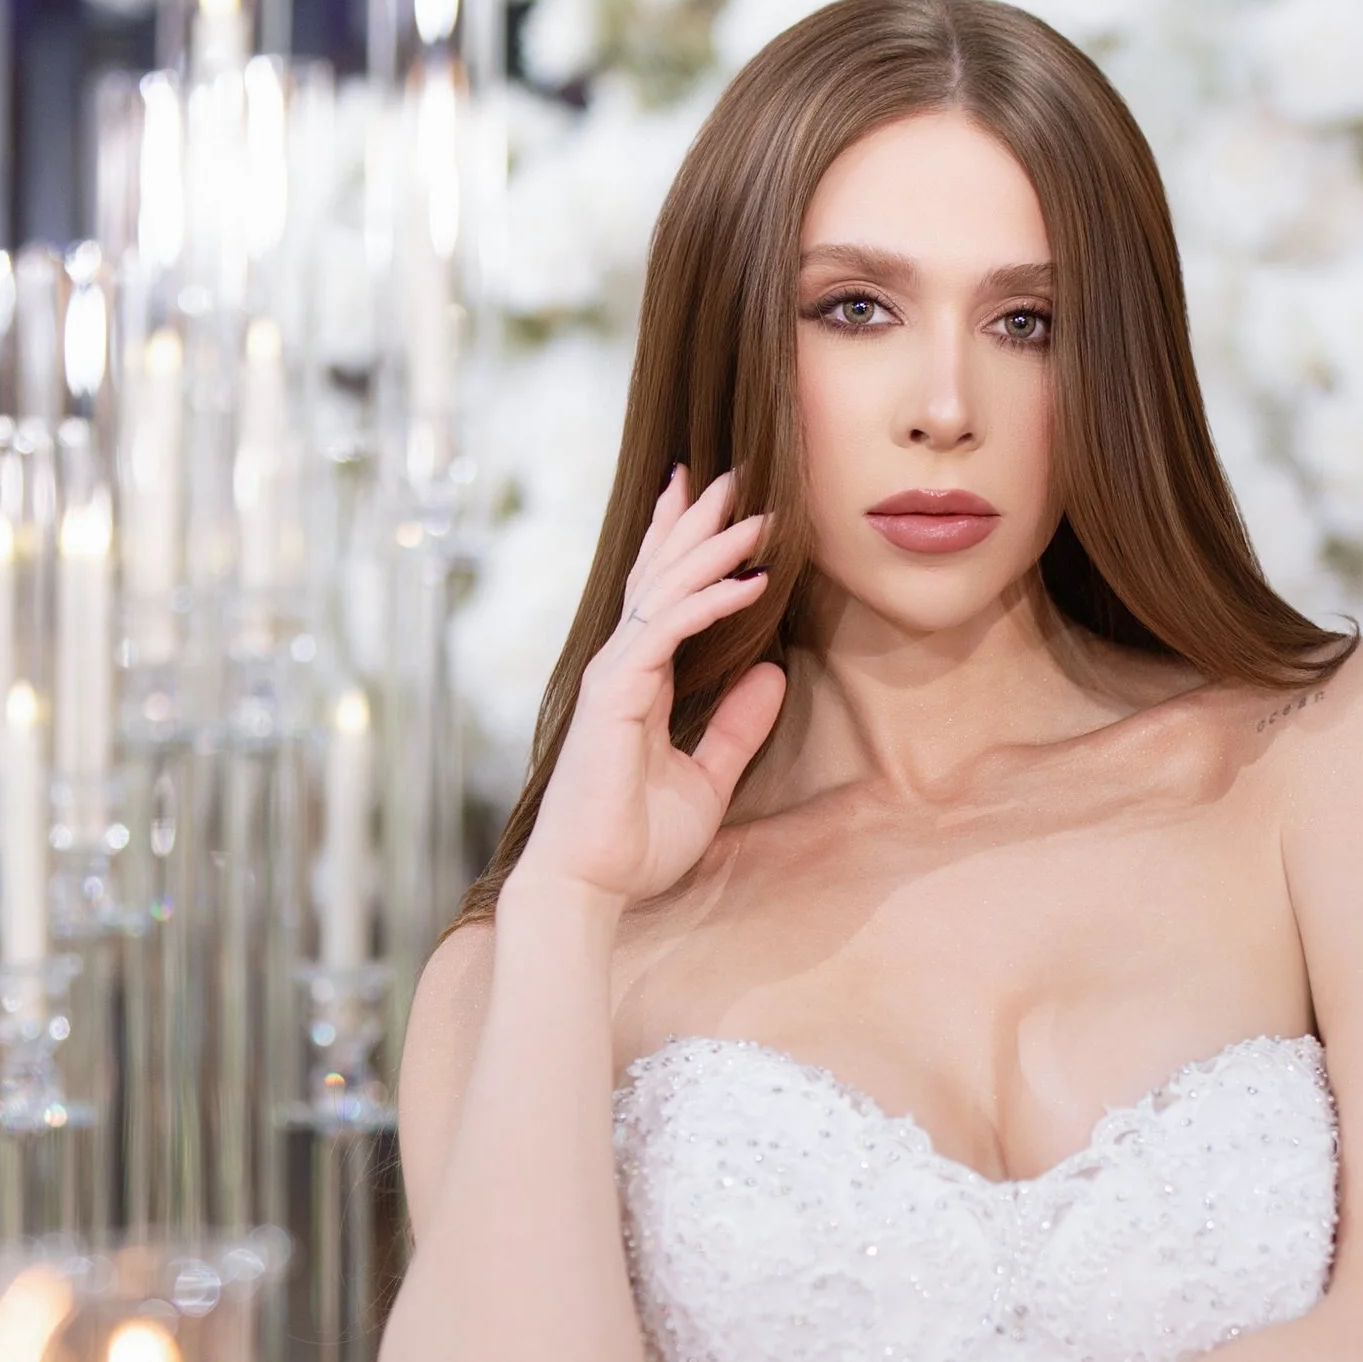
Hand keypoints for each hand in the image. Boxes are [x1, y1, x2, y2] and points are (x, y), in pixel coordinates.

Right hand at [514, 470, 786, 912]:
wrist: (590, 885)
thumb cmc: (636, 843)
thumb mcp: (707, 779)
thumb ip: (737, 728)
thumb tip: (772, 673)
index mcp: (636, 683)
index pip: (662, 598)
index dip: (684, 547)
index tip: (712, 502)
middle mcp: (620, 668)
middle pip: (660, 576)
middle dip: (696, 522)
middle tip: (733, 475)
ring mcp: (612, 676)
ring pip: (664, 590)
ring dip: (711, 546)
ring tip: (756, 511)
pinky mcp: (614, 694)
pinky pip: (668, 630)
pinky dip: (710, 601)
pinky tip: (750, 582)